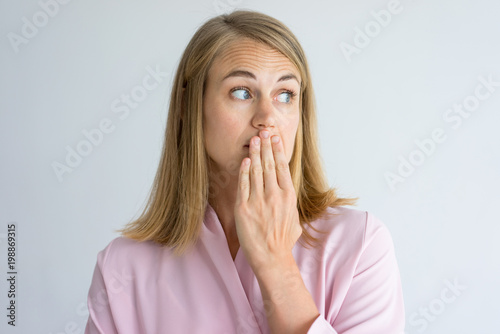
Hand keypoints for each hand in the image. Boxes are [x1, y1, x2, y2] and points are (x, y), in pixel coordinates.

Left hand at [234, 130, 301, 271]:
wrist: (271, 257)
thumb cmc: (283, 240)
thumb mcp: (295, 219)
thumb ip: (290, 203)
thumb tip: (288, 193)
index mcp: (288, 196)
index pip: (283, 167)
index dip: (278, 150)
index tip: (275, 138)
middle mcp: (274, 195)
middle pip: (269, 164)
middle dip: (265, 146)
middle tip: (263, 132)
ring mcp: (259, 201)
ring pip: (257, 171)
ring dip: (255, 153)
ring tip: (254, 140)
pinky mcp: (244, 208)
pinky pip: (244, 185)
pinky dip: (244, 171)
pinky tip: (245, 160)